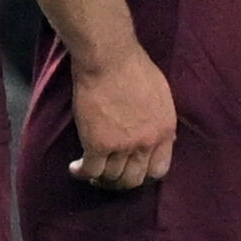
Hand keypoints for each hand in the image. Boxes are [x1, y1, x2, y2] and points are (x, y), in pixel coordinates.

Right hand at [66, 42, 177, 192]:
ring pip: (111, 178)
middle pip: (134, 179)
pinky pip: (90, 171)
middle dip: (120, 182)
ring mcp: (123, 146)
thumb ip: (160, 120)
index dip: (144, 174)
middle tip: (108, 176)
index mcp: (165, 130)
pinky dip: (81, 173)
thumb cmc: (133, 66)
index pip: (160, 169)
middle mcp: (147, 143)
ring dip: (99, 178)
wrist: (110, 58)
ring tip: (90, 171)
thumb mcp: (161, 95)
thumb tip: (162, 137)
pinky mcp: (98, 144)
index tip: (132, 170)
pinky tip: (75, 168)